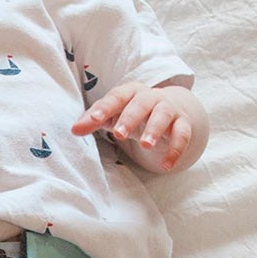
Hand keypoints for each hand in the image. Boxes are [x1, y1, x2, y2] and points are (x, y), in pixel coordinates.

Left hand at [71, 81, 193, 172]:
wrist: (170, 110)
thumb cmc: (134, 113)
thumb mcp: (114, 115)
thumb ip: (94, 120)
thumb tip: (74, 130)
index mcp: (131, 92)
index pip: (117, 96)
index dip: (105, 107)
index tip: (94, 119)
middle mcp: (151, 97)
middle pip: (141, 104)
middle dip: (130, 118)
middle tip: (119, 134)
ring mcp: (169, 109)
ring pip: (163, 115)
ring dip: (155, 129)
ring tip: (146, 145)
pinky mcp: (183, 124)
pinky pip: (182, 135)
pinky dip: (176, 150)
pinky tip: (166, 165)